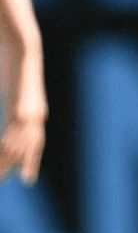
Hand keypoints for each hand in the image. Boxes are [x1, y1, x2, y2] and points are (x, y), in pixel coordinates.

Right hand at [0, 40, 43, 186]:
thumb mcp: (18, 90)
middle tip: (11, 183)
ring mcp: (30, 113)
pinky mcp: (21, 109)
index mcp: (37, 112)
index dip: (31, 160)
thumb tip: (17, 111)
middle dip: (20, 166)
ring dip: (7, 162)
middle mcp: (37, 115)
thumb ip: (18, 102)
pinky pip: (12, 133)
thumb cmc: (17, 65)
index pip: (35, 142)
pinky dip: (5, 148)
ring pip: (18, 144)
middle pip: (28, 148)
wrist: (24, 49)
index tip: (27, 178)